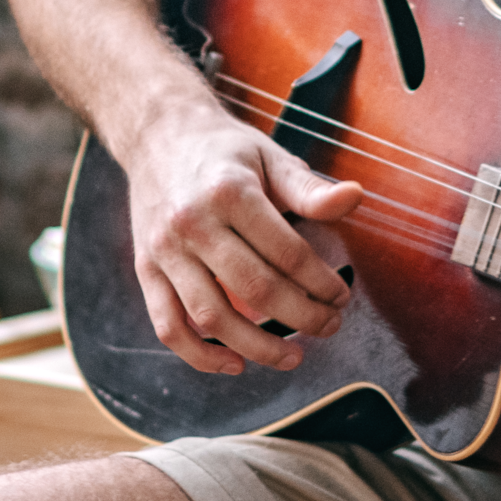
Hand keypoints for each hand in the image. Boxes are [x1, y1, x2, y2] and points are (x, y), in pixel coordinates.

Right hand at [125, 110, 362, 373]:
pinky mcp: (146, 269)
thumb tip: (355, 198)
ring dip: (257, 347)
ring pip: (212, 317)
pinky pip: (168, 325)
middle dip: (302, 317)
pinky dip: (199, 355)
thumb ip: (309, 189)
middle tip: (329, 326)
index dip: (321, 283)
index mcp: (230, 192)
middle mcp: (192, 223)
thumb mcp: (270, 157)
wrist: (157, 135)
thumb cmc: (224, 150)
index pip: (287, 253)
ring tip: (292, 357)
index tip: (341, 296)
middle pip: (255, 289)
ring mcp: (164, 250)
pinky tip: (234, 364)